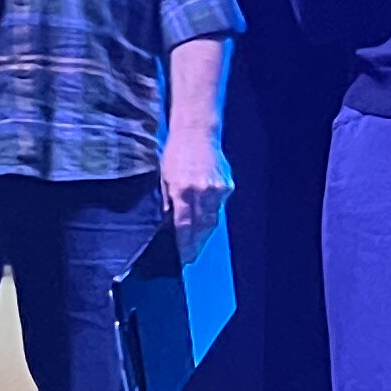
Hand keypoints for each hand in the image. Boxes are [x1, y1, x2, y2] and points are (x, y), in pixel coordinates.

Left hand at [162, 124, 232, 250]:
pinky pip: (219, 206)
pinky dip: (212, 214)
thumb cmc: (176, 153)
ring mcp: (216, 189)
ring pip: (212, 220)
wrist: (197, 132)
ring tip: (198, 244)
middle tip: (190, 257)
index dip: (183, 244)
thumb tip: (169, 223)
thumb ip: (168, 201)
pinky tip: (206, 219)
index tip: (182, 258)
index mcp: (182, 191)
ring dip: (205, 234)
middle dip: (196, 244)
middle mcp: (201, 192)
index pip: (184, 226)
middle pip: (201, 228)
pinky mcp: (227, 185)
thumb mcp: (164, 177)